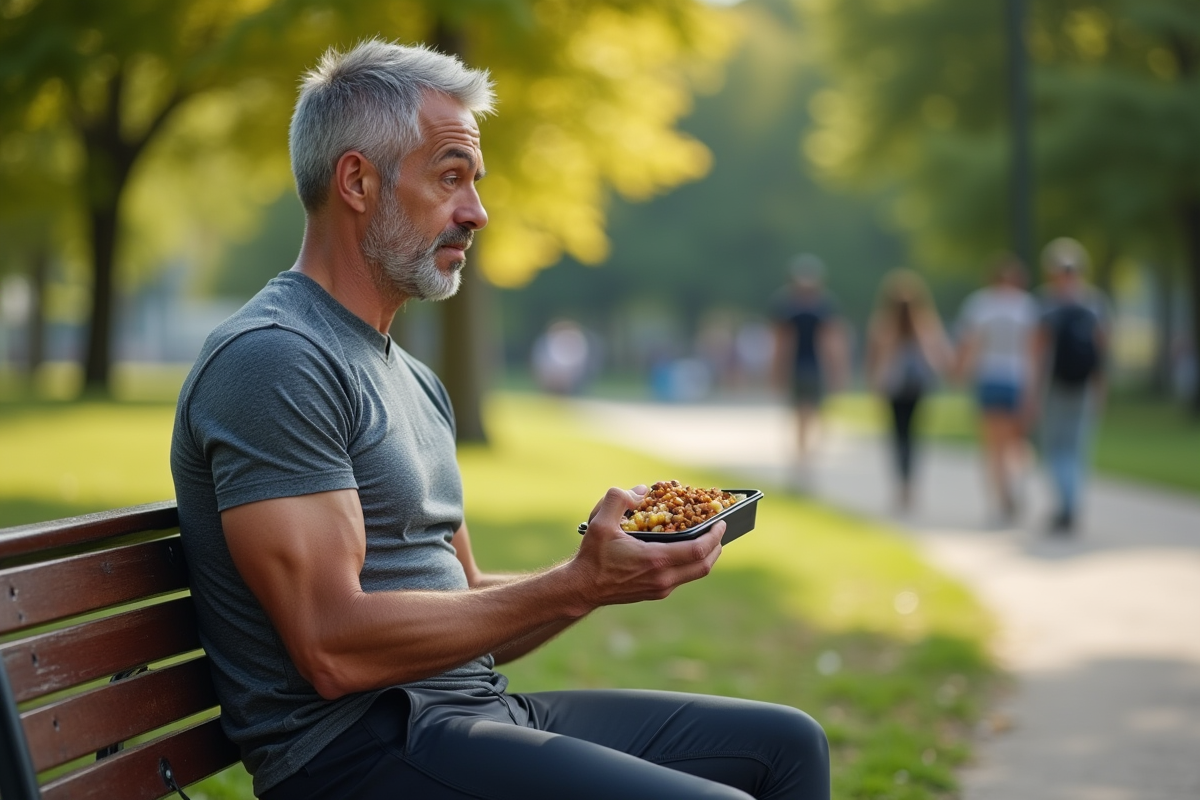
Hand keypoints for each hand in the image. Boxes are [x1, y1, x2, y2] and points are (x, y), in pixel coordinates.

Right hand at [570, 486, 723, 607]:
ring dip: (705, 556)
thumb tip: (640, 491)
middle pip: (704, 565)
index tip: (722, 522)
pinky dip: (691, 563)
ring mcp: (661, 589)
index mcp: (656, 560)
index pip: (699, 550)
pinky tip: (684, 550)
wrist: (582, 588)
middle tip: (719, 530)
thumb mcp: (600, 521)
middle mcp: (663, 578)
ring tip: (706, 538)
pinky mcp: (656, 593)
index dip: (715, 536)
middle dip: (717, 547)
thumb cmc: (592, 556)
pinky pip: (683, 577)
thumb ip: (619, 499)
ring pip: (696, 573)